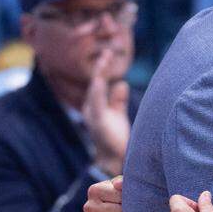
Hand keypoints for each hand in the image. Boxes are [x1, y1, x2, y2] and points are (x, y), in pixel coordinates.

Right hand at [83, 56, 131, 176]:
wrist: (115, 160)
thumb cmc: (115, 138)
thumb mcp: (117, 115)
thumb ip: (117, 100)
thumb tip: (121, 83)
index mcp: (95, 105)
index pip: (99, 82)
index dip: (103, 67)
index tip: (110, 53)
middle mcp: (91, 109)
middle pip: (95, 82)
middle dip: (101, 66)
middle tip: (108, 51)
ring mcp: (93, 115)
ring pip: (95, 89)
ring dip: (100, 73)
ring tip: (105, 58)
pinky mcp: (99, 123)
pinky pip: (97, 103)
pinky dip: (98, 91)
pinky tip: (101, 79)